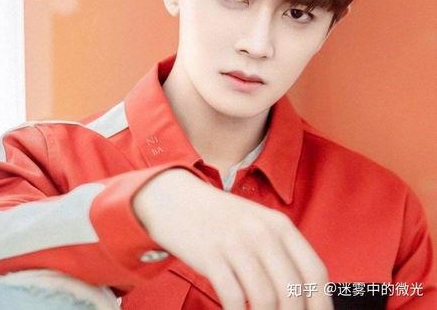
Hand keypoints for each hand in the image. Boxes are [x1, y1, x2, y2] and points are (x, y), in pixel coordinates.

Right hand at [133, 169, 332, 309]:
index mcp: (280, 225)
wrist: (177, 198)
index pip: (315, 273)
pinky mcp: (211, 255)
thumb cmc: (219, 217)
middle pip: (293, 291)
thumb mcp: (256, 223)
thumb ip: (279, 252)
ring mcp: (236, 243)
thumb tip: (300, 296)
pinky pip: (233, 297)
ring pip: (266, 299)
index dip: (321, 305)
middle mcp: (262, 233)